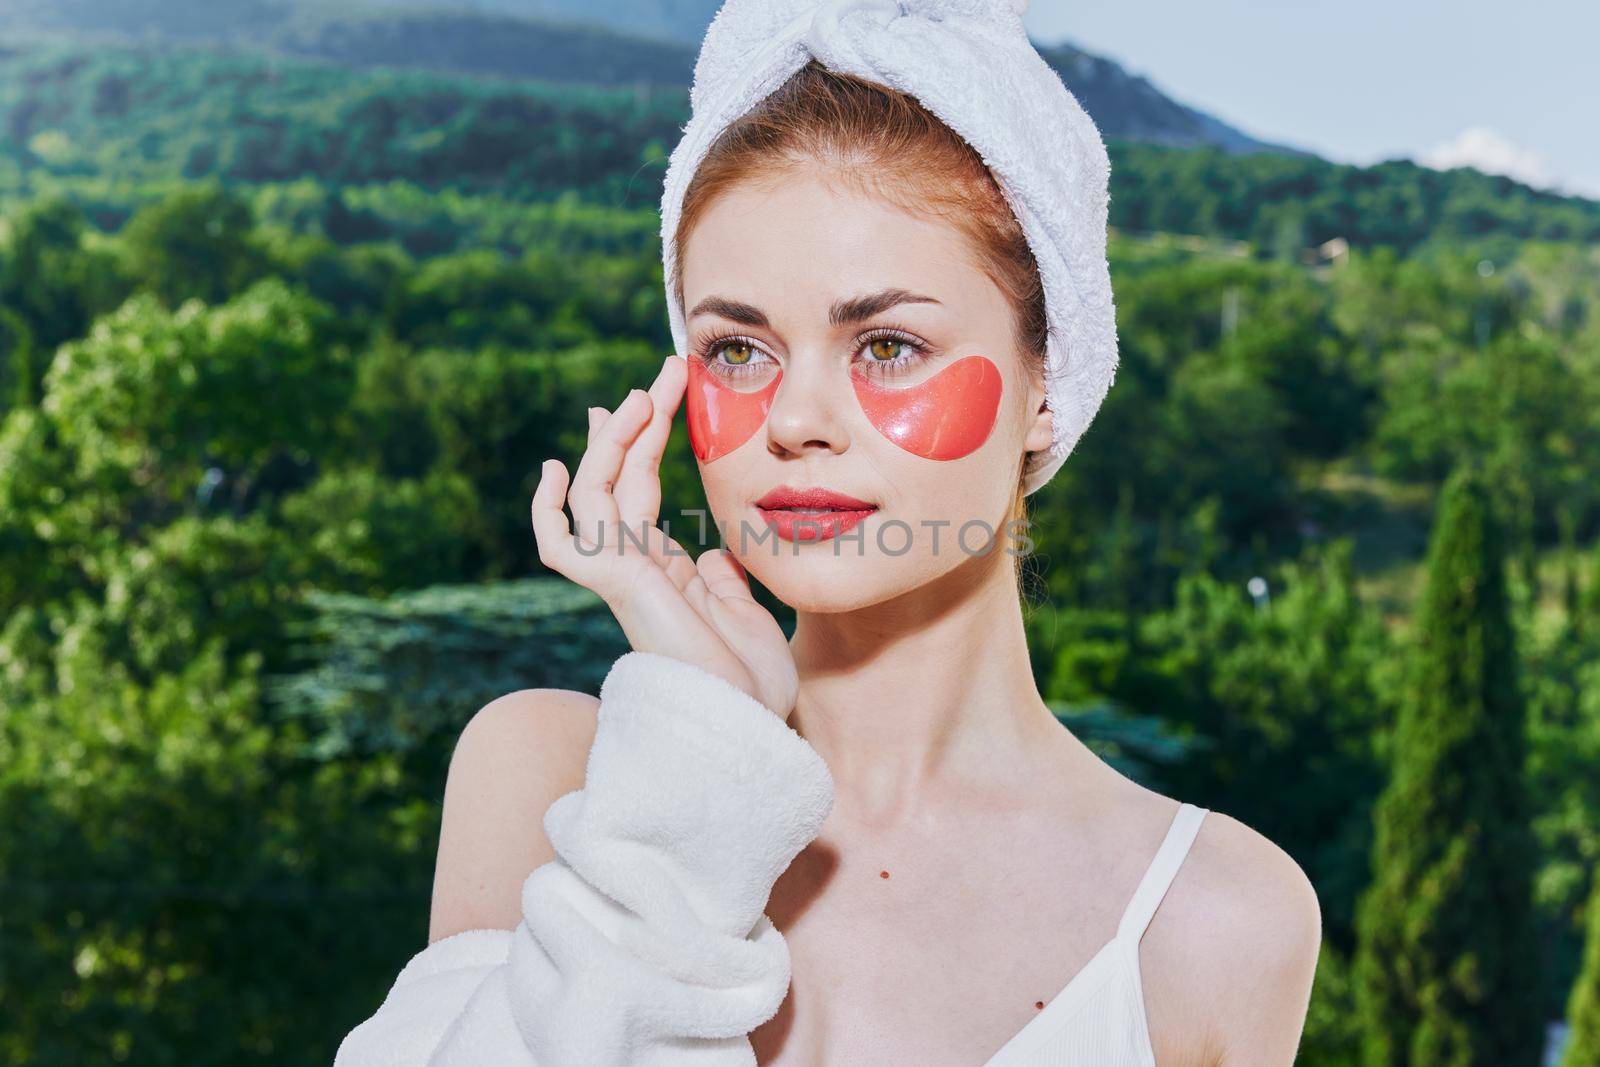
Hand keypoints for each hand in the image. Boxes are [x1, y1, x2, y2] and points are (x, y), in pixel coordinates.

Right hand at [531, 355, 799, 719]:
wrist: (749, 724)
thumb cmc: (751, 686)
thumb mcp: (746, 616)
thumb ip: (723, 580)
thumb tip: (712, 553)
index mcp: (666, 574)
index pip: (640, 495)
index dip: (641, 445)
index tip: (646, 402)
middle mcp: (636, 571)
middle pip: (621, 481)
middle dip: (636, 424)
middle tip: (663, 374)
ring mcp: (621, 578)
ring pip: (598, 494)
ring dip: (617, 439)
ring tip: (644, 395)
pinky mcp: (615, 587)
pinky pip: (563, 544)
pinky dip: (549, 508)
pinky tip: (557, 467)